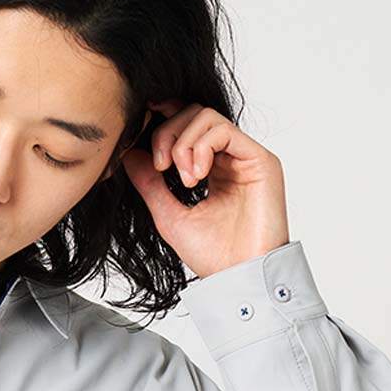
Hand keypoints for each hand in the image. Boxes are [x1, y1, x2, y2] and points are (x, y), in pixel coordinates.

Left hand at [120, 99, 290, 278]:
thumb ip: (150, 184)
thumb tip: (129, 154)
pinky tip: (197, 177)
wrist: (238, 276)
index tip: (138, 141)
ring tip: (184, 180)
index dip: (161, 124)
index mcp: (211, 169)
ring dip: (184, 143)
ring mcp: (246, 157)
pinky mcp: (261, 160)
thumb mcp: (168, 215)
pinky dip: (202, 147)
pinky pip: (224, 130)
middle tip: (160, 166)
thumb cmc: (211, 255)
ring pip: (207, 117)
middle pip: (193, 113)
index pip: (184, 127)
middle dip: (167, 133)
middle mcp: (230, 158)